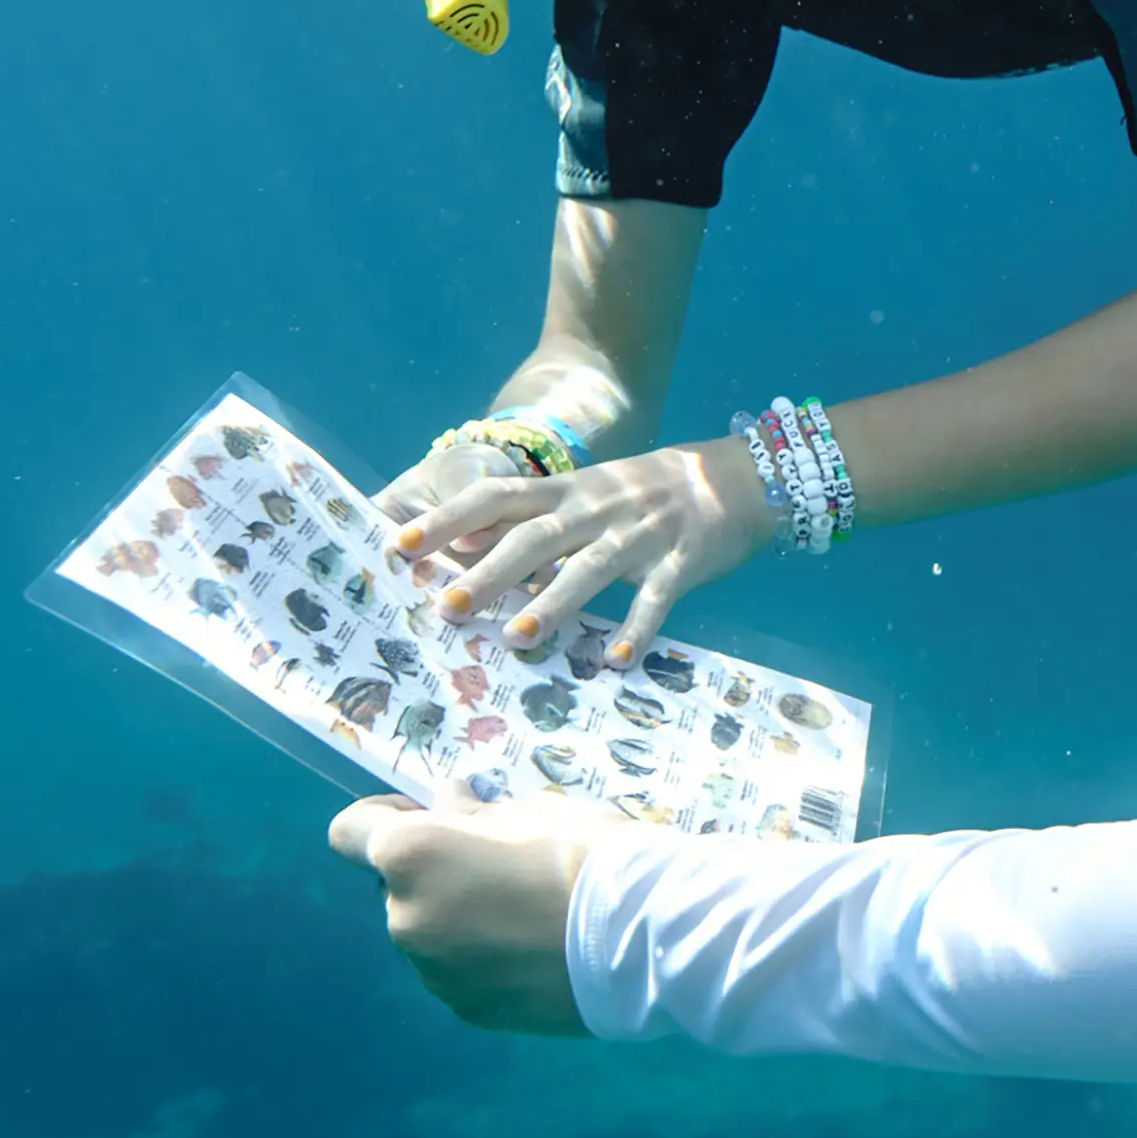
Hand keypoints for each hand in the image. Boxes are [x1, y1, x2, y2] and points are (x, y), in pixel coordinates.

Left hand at [330, 792, 593, 1033]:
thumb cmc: (584, 851)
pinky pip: (458, 973)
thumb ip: (473, 813)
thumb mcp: (529, 810)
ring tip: (528, 914)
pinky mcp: (468, 1010)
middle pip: (397, 887)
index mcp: (410, 857)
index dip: (384, 819)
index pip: (350, 833)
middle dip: (433, 874)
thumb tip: (448, 804)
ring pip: (428, 933)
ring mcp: (434, 973)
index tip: (429, 816)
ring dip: (457, 919)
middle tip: (499, 865)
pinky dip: (483, 959)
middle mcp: (404, 919)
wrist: (642, 936)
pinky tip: (536, 951)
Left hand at [390, 435, 778, 659]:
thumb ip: (530, 520)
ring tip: (515, 639)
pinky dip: (638, 627)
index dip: (449, 519)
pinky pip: (658, 598)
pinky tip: (615, 660)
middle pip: (535, 537)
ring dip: (552, 603)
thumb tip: (460, 546)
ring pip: (591, 568)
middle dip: (488, 571)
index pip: (498, 497)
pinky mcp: (682, 560)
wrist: (735, 477)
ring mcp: (641, 533)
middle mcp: (597, 508)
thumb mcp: (585, 496)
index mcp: (568, 491)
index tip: (401, 545)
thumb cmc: (642, 495)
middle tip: (445, 607)